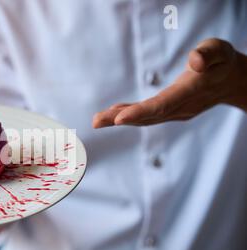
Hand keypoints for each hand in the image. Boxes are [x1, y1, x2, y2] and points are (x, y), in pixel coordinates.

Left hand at [92, 38, 246, 127]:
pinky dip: (129, 114)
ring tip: (97, 120)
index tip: (118, 119)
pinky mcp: (170, 111)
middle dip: (119, 119)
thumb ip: (208, 54)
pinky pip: (147, 115)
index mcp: (190, 92)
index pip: (162, 105)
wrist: (232, 82)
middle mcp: (180, 108)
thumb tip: (195, 60)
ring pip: (144, 118)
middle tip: (95, 121)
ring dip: (119, 119)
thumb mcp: (220, 50)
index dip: (140, 112)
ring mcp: (175, 113)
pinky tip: (113, 114)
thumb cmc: (223, 61)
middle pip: (147, 116)